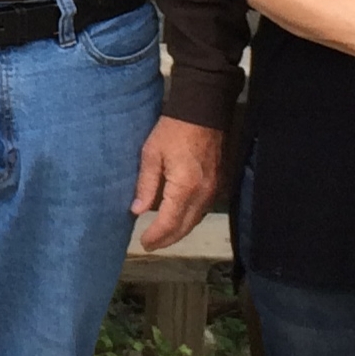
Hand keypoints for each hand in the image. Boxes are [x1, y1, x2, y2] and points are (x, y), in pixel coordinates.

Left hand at [131, 116, 222, 250]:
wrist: (203, 111)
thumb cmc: (173, 130)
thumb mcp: (151, 153)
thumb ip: (146, 184)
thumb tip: (137, 210)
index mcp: (184, 188)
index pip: (169, 222)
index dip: (156, 236)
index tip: (143, 242)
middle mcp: (202, 194)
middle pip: (184, 227)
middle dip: (167, 239)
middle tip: (150, 245)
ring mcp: (212, 190)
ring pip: (195, 220)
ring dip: (178, 232)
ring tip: (162, 236)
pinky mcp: (217, 184)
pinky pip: (202, 210)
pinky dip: (189, 219)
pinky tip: (178, 219)